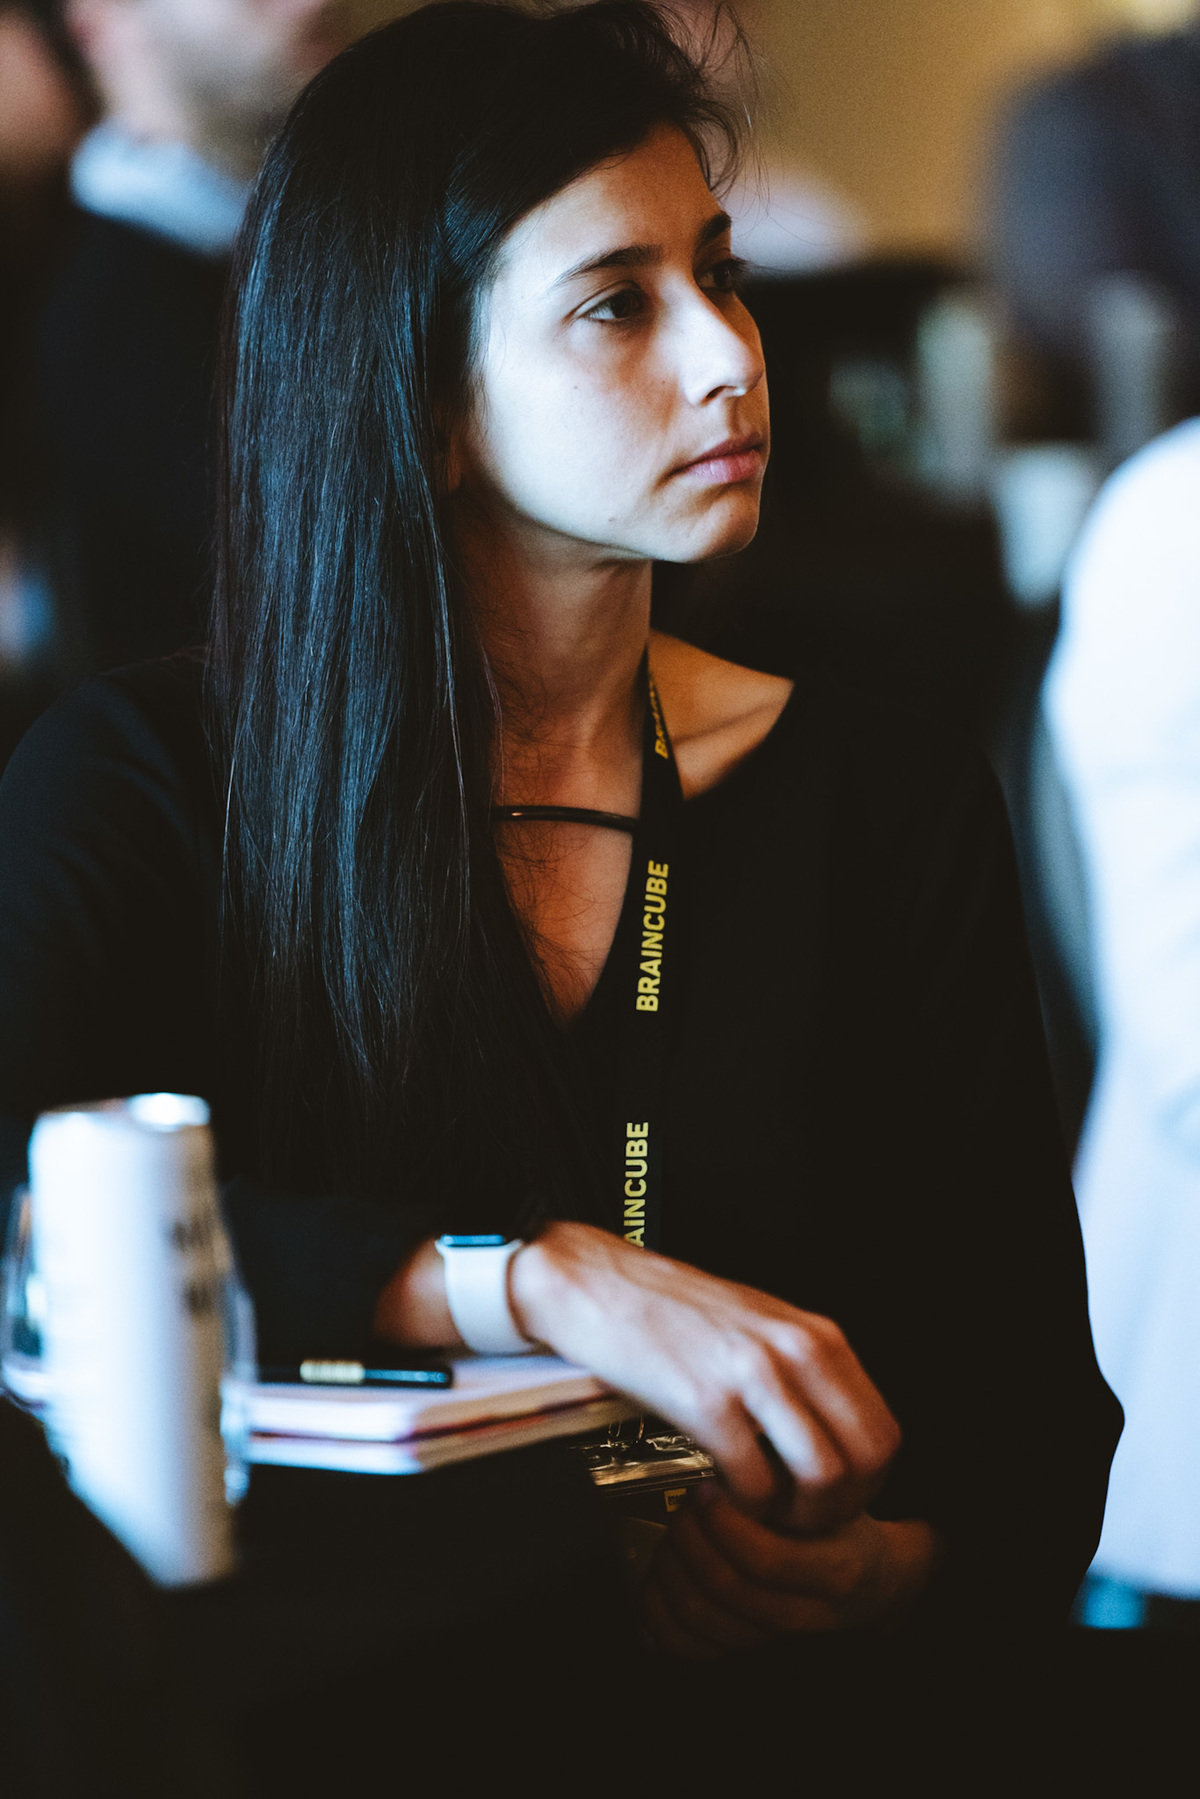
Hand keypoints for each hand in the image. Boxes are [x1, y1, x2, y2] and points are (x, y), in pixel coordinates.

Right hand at [508, 1222, 901, 1531]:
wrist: (598, 1286)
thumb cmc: (671, 1309)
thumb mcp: (760, 1324)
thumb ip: (803, 1370)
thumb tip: (832, 1434)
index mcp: (814, 1335)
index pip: (883, 1429)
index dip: (867, 1482)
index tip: (835, 1499)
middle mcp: (794, 1350)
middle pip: (865, 1459)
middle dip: (842, 1507)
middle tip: (803, 1520)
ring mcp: (752, 1375)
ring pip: (822, 1476)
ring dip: (798, 1516)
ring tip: (764, 1515)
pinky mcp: (705, 1401)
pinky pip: (754, 1482)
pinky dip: (745, 1508)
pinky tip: (721, 1495)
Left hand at [641, 1482, 939, 1657]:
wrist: (874, 1577)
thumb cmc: (843, 1524)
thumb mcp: (832, 1489)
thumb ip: (789, 1475)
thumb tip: (729, 1445)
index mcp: (837, 1571)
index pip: (768, 1560)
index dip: (724, 1524)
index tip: (708, 1489)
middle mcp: (809, 1614)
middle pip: (728, 1590)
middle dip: (692, 1541)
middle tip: (685, 1508)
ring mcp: (777, 1638)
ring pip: (706, 1622)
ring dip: (674, 1572)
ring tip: (675, 1535)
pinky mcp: (750, 1649)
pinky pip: (692, 1648)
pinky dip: (662, 1615)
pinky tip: (658, 1579)